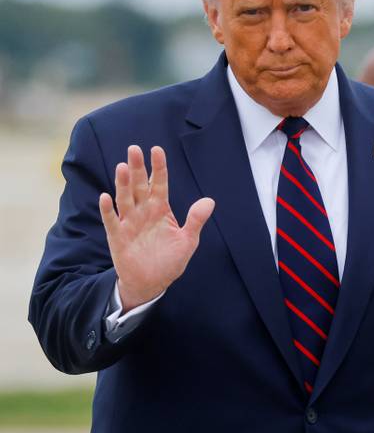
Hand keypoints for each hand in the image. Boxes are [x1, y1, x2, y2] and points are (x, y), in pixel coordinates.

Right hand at [99, 145, 214, 312]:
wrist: (152, 283)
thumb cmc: (170, 260)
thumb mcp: (188, 240)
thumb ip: (196, 220)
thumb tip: (210, 201)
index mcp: (160, 209)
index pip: (159, 183)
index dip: (159, 167)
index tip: (157, 149)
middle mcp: (143, 212)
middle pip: (140, 186)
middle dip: (138, 168)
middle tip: (134, 148)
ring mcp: (129, 223)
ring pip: (125, 199)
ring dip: (123, 183)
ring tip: (123, 167)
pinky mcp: (118, 237)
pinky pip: (112, 221)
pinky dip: (108, 210)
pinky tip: (105, 197)